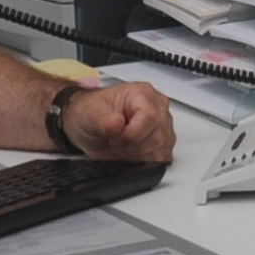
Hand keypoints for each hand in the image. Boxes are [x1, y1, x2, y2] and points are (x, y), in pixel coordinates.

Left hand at [58, 77, 175, 163]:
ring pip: (160, 151)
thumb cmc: (91, 114)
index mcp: (143, 93)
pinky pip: (162, 159)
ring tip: (120, 144)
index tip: (114, 137)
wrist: (89, 126)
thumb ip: (102, 120)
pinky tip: (130, 152)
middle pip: (156, 137)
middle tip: (114, 141)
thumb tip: (116, 124)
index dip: (131, 134)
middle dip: (131, 147)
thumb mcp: (89, 114)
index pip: (150, 117)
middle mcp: (158, 107)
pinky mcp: (164, 143)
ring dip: (136, 155)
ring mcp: (163, 125)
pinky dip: (143, 161)